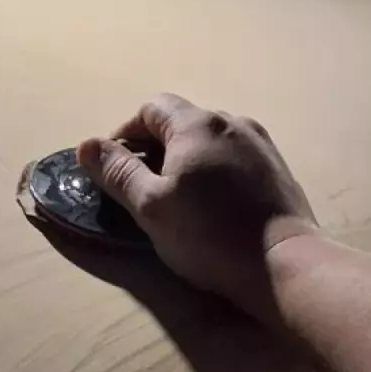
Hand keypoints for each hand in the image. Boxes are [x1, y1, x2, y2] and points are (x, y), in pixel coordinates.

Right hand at [77, 93, 316, 321]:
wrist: (283, 263)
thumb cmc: (208, 235)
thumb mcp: (150, 206)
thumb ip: (117, 172)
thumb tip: (87, 145)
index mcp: (196, 125)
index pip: (151, 108)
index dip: (126, 132)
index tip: (115, 166)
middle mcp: (231, 122)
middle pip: (182, 121)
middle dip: (156, 145)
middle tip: (142, 185)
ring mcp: (260, 143)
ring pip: (211, 138)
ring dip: (187, 157)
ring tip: (179, 195)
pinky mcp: (277, 168)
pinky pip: (235, 156)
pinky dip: (215, 168)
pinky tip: (214, 202)